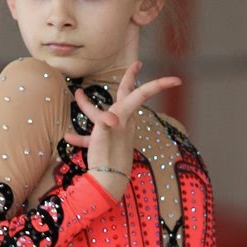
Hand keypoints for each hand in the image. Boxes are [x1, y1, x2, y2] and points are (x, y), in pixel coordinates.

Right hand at [65, 61, 181, 195]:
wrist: (107, 182)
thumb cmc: (108, 159)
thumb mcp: (106, 139)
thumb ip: (106, 125)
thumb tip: (110, 120)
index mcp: (124, 115)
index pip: (142, 94)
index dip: (158, 84)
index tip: (178, 79)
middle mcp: (121, 120)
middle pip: (127, 94)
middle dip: (130, 78)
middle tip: (137, 63)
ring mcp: (113, 131)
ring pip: (102, 114)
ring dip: (88, 106)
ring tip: (78, 94)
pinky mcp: (103, 144)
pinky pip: (90, 137)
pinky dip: (79, 138)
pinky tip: (69, 138)